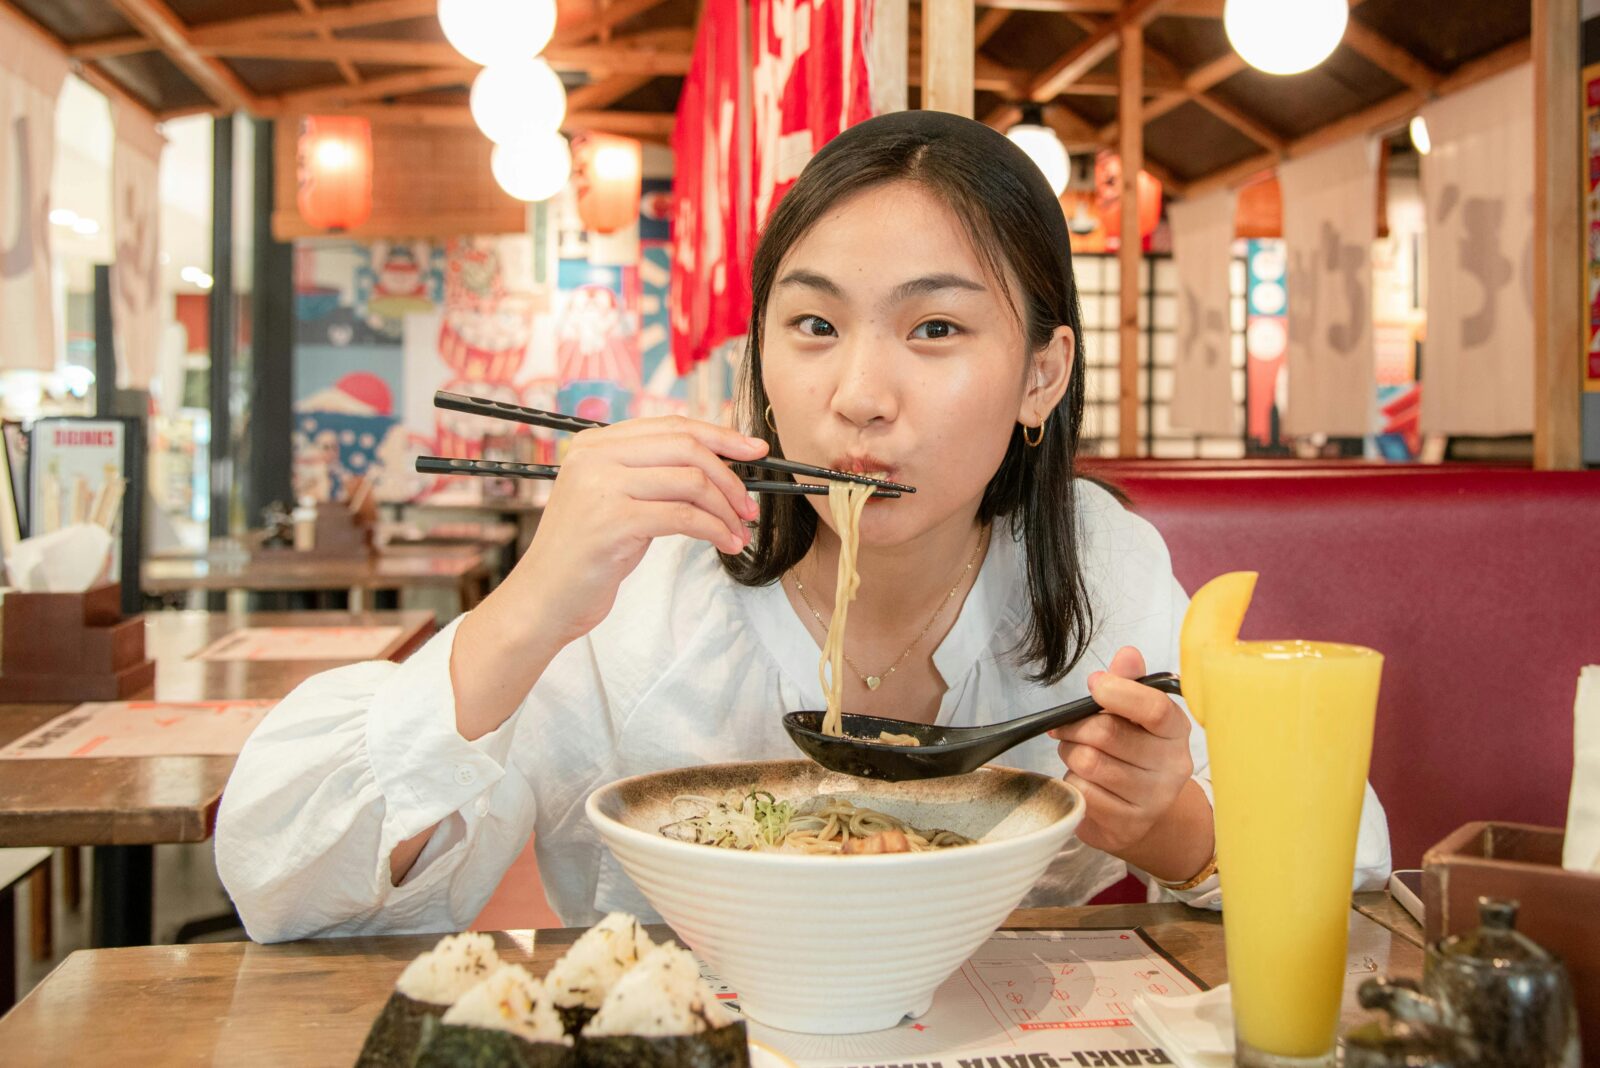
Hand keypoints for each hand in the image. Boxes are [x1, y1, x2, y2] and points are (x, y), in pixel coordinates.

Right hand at [500, 416, 768, 642]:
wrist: (544, 599)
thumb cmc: (587, 554)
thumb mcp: (615, 501)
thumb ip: (651, 474)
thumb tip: (717, 463)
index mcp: (595, 443)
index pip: (671, 426)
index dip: (720, 435)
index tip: (756, 450)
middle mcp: (595, 456)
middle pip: (686, 447)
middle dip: (730, 476)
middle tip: (750, 505)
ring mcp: (601, 487)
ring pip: (690, 482)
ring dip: (726, 509)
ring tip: (740, 531)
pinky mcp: (613, 522)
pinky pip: (684, 517)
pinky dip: (715, 530)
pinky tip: (727, 544)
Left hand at [1050, 646, 1193, 856]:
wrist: (1145, 811)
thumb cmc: (1134, 752)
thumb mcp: (1136, 714)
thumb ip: (1129, 682)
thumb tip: (1127, 654)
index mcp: (1177, 731)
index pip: (1154, 708)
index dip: (1118, 692)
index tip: (1095, 685)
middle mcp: (1172, 767)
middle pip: (1107, 734)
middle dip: (1075, 726)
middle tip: (1066, 727)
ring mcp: (1151, 800)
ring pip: (1088, 763)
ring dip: (1070, 753)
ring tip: (1077, 753)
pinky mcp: (1126, 825)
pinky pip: (1082, 792)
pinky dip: (1073, 782)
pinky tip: (1086, 782)